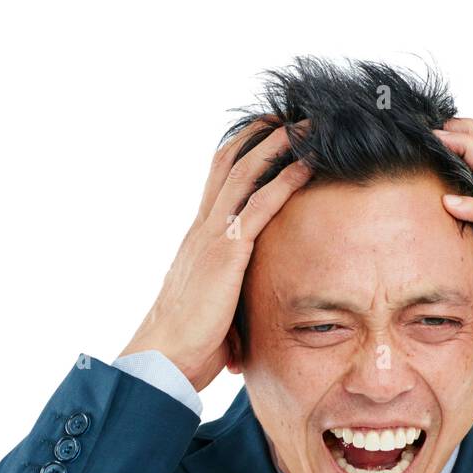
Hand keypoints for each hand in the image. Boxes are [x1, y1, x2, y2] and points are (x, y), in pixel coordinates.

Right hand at [120, 117, 312, 390]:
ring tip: (307, 126)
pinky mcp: (227, 253)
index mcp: (198, 240)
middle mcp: (203, 229)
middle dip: (261, 134)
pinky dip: (286, 180)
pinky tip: (308, 165)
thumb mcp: (213, 312)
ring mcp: (212, 237)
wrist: (164, 357)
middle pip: (230, 162)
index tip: (266, 135)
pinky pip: (261, 205)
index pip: (217, 181)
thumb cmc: (188, 345)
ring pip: (245, 172)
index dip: (240, 152)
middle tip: (290, 116)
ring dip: (279, 145)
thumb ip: (230, 301)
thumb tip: (245, 327)